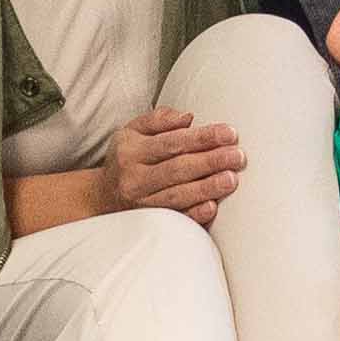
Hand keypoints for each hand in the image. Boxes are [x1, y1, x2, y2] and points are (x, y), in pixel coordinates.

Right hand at [105, 104, 244, 220]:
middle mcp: (134, 178)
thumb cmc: (127, 158)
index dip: (202, 138)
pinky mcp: (148, 223)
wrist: (100, 197)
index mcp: (131, 151)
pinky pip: (173, 219)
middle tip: (238, 156)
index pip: (172, 142)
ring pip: (176, 196)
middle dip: (210, 162)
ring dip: (206, 188)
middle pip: (177, 169)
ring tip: (231, 180)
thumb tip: (188, 117)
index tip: (230, 133)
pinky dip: (193, 214)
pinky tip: (212, 207)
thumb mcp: (133, 131)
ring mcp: (140, 204)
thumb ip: (159, 119)